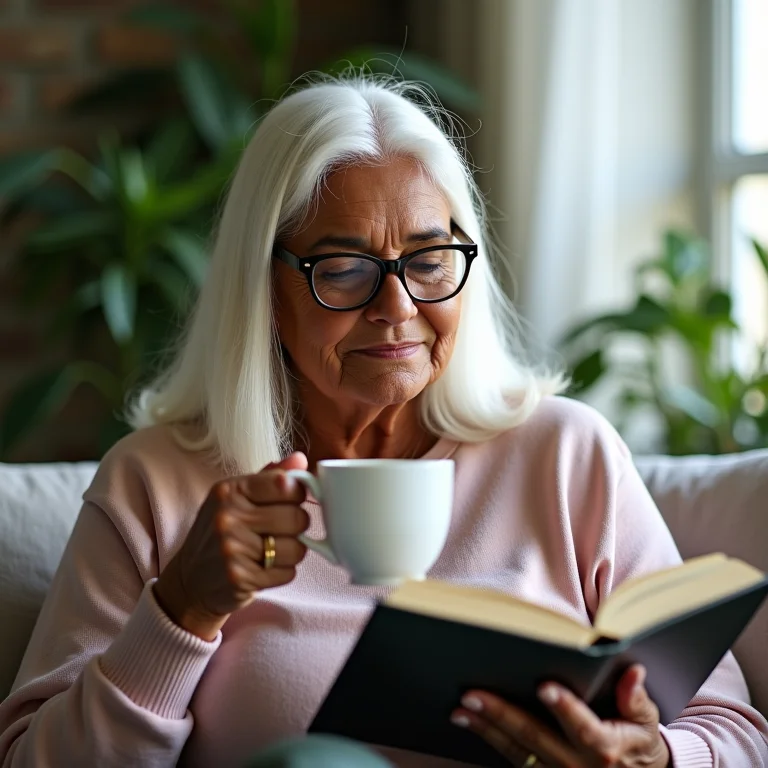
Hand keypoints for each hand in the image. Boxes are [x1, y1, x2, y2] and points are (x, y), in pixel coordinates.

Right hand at [154, 452, 309, 639]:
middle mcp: (227, 517)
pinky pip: (288, 573)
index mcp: (229, 490)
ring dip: (291, 552)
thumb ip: (270, 478)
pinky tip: (262, 569)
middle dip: (297, 526)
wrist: (189, 579)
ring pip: (297, 548)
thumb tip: (301, 459)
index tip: (290, 501)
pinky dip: (282, 573)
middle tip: (280, 530)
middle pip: (297, 517)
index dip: (297, 494)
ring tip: (270, 551)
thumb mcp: (237, 498)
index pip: (285, 484)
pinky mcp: (240, 579)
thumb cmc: (220, 532)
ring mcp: (232, 549)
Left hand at [450, 664, 669, 766]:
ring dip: (486, 729)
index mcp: (606, 749)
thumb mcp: (645, 723)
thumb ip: (636, 699)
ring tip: (460, 707)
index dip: (565, 708)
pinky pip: (512, 759)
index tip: (545, 687)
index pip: (584, 728)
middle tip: (473, 692)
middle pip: (536, 738)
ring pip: (516, 751)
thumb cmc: (637, 743)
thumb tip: (633, 671)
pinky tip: (469, 721)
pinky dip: (489, 740)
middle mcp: (578, 766)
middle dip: (503, 714)